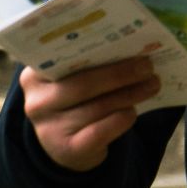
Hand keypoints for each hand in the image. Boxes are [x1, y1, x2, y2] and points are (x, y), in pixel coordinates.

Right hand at [20, 58, 161, 172]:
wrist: (68, 147)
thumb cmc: (76, 103)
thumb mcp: (72, 81)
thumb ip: (89, 64)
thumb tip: (132, 47)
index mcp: (34, 76)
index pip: (62, 56)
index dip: (96, 46)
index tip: (125, 37)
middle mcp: (37, 102)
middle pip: (84, 84)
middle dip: (121, 73)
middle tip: (147, 66)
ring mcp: (49, 129)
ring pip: (97, 107)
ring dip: (130, 94)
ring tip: (152, 84)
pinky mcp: (68, 150)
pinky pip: (102, 131)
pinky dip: (122, 119)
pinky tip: (133, 111)